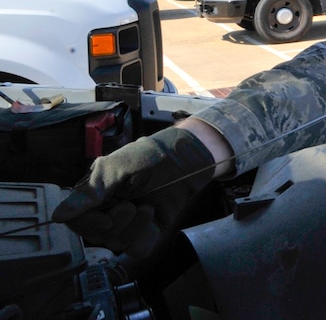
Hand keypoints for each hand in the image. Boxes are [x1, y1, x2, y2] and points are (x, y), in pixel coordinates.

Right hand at [51, 126, 214, 258]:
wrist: (190, 157)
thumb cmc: (153, 154)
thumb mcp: (118, 166)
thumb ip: (91, 192)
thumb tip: (58, 216)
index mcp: (96, 192)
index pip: (76, 220)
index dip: (86, 225)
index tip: (104, 219)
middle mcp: (109, 208)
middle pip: (96, 234)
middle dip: (114, 224)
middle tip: (131, 206)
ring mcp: (129, 221)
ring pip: (116, 242)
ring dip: (132, 227)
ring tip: (147, 206)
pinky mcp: (148, 230)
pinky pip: (137, 248)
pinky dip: (144, 238)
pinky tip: (154, 218)